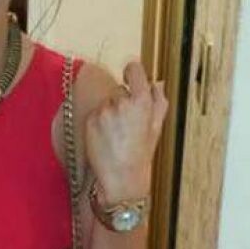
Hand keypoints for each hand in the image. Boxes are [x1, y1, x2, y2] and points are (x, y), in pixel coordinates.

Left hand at [83, 58, 168, 195]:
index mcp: (142, 101)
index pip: (134, 69)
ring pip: (106, 103)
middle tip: (127, 126)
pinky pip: (95, 114)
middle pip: (119, 90)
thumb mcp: (156, 128)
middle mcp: (121, 102)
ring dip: (110, 114)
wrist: (120, 178)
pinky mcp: (90, 120)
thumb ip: (159, 101)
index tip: (130, 77)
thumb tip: (157, 82)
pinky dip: (98, 123)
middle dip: (122, 103)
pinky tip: (105, 139)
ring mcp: (104, 111)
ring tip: (116, 135)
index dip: (132, 72)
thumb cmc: (140, 154)